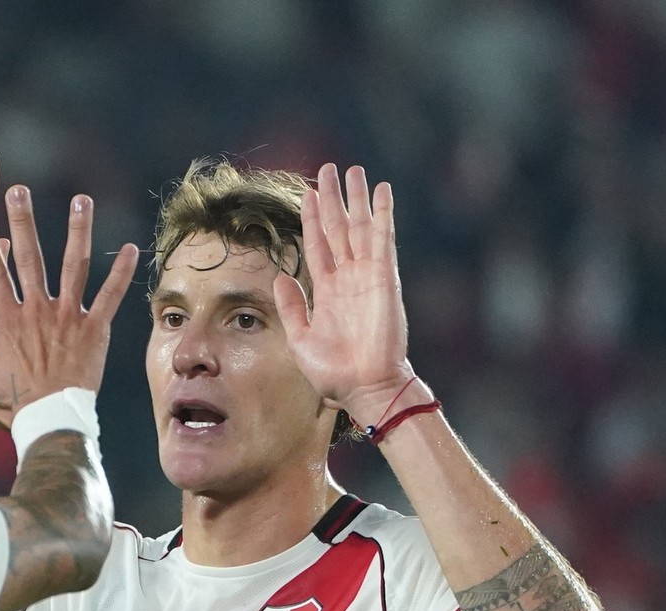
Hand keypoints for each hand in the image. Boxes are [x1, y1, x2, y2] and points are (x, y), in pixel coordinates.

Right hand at [0, 186, 138, 427]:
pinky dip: (122, 274)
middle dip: (24, 222)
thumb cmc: (15, 409)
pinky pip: (111, 297)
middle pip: (31, 259)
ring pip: (75, 267)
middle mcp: (39, 313)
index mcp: (9, 322)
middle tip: (19, 189)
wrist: (54, 425)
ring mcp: (69, 319)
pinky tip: (133, 249)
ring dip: (78, 232)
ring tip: (81, 200)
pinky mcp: (95, 331)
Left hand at [274, 163, 416, 427]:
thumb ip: (291, 307)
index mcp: (327, 291)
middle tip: (327, 169)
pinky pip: (383, 238)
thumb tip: (281, 277)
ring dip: (356, 198)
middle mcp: (347, 278)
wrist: (364, 387)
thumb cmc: (334, 373)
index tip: (307, 194)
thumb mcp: (300, 338)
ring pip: (360, 226)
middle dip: (332, 199)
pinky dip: (383, 213)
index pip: (318, 245)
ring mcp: (367, 275)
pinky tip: (381, 190)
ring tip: (353, 170)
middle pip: (338, 228)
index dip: (312, 219)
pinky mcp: (384, 277)